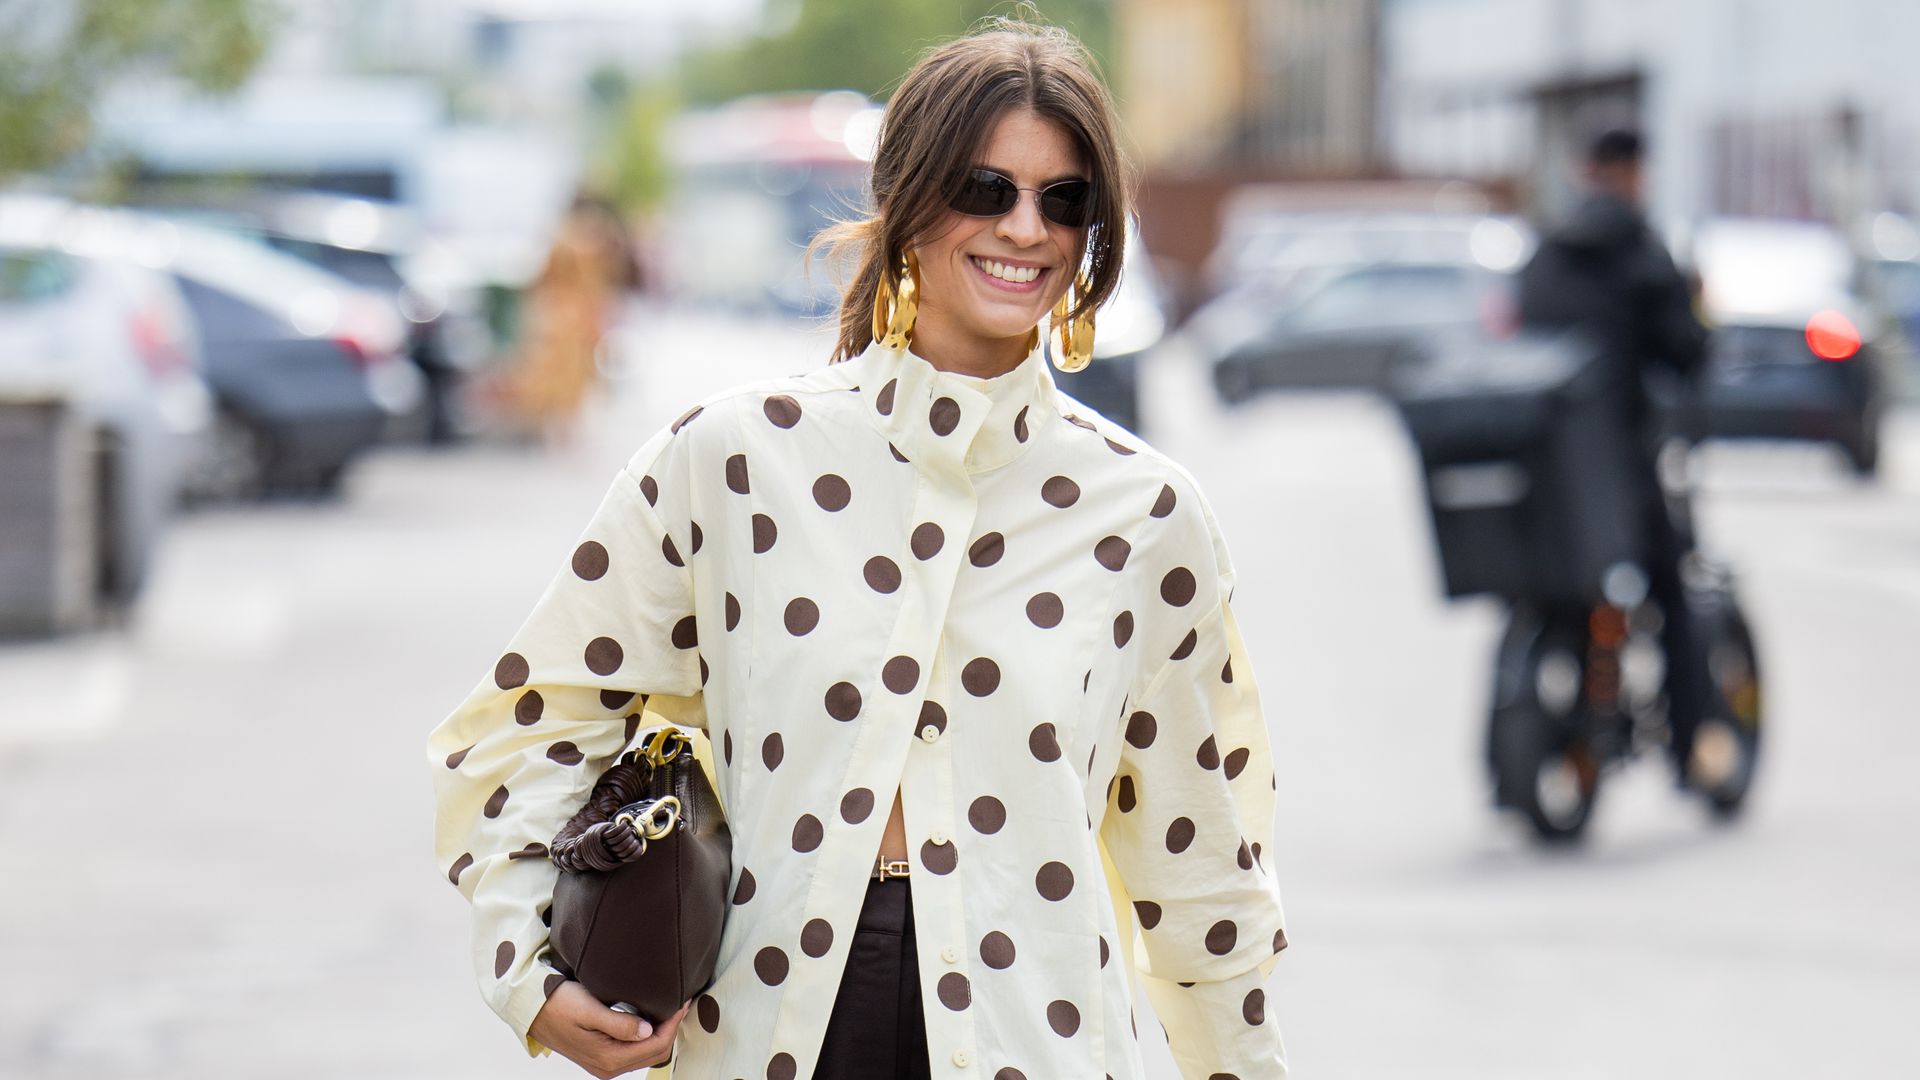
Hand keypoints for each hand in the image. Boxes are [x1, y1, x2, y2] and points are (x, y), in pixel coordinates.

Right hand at [529, 980, 691, 1078]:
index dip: (672, 1024)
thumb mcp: (589, 1010)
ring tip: (670, 1009)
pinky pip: (634, 1052)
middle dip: (671, 1029)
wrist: (532, 1011)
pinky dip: (648, 1038)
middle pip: (655, 1053)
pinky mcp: (601, 1057)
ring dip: (661, 1034)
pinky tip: (651, 1019)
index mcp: (608, 1058)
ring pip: (646, 1054)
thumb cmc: (558, 1004)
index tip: (682, 1001)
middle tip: (681, 1003)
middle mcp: (608, 1067)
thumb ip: (620, 1023)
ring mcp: (605, 1065)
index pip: (655, 1046)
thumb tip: (648, 1031)